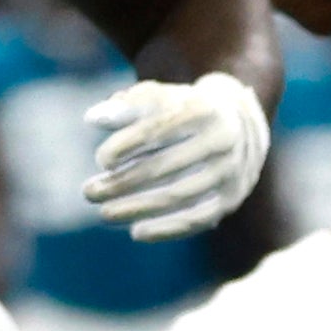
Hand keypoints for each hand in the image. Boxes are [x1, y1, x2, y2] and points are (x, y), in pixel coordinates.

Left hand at [82, 75, 272, 241]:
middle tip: (89, 192)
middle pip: (165, 167)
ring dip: (137, 208)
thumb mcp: (159, 98)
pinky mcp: (232, 198)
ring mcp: (230, 172)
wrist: (241, 125)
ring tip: (105, 213)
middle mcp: (222, 141)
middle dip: (122, 183)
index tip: (102, 160)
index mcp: (202, 110)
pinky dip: (166, 229)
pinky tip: (136, 232)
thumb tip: (92, 119)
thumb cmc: (185, 109)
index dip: (126, 146)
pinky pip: (197, 219)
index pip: (158, 130)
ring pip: (179, 196)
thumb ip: (125, 106)